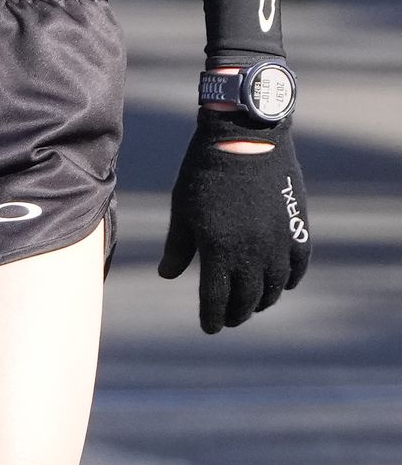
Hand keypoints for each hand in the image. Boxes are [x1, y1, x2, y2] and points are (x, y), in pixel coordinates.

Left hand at [158, 110, 310, 333]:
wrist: (245, 137)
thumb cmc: (205, 171)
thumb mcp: (183, 208)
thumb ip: (178, 246)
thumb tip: (166, 275)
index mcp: (219, 250)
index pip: (217, 300)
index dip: (212, 318)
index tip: (210, 327)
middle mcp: (252, 253)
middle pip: (247, 300)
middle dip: (237, 313)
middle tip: (230, 318)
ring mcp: (278, 242)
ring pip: (274, 288)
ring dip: (263, 301)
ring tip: (253, 304)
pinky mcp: (298, 228)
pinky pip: (298, 267)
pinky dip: (289, 280)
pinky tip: (281, 284)